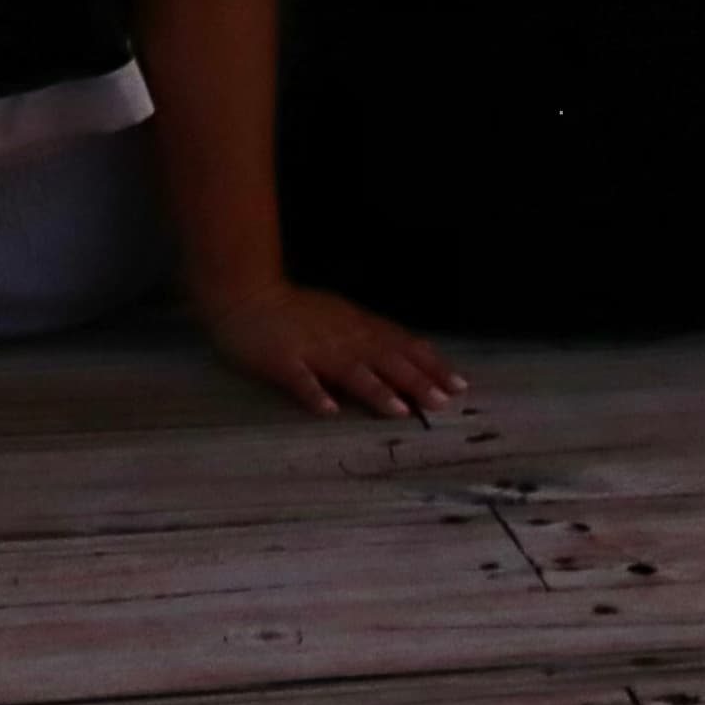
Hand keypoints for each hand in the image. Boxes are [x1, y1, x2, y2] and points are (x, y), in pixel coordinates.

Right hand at [199, 276, 465, 419]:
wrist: (245, 293)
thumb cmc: (295, 311)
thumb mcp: (341, 316)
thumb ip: (372, 336)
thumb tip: (410, 356)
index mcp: (357, 327)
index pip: (402, 346)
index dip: (431, 365)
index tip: (459, 385)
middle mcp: (342, 337)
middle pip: (384, 359)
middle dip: (414, 380)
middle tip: (441, 401)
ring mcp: (311, 348)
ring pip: (349, 369)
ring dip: (375, 390)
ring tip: (399, 410)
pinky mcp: (281, 359)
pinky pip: (299, 379)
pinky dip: (314, 393)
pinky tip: (328, 410)